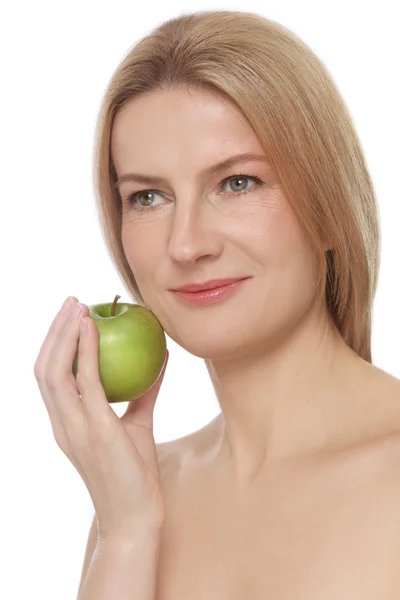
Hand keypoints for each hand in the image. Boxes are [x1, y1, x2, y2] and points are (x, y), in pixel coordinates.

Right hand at [34, 297, 168, 538]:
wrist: (136, 517)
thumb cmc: (135, 473)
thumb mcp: (138, 426)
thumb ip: (143, 393)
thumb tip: (160, 358)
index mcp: (65, 424)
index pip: (49, 376)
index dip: (54, 344)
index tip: (70, 316)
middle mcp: (62, 425)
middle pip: (43, 368)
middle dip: (53, 331)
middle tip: (72, 301)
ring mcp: (74, 428)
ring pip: (54, 371)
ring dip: (64, 334)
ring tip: (78, 307)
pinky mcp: (95, 430)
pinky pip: (86, 382)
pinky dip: (86, 351)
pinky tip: (95, 328)